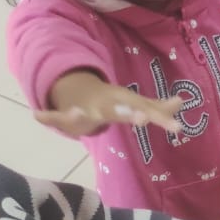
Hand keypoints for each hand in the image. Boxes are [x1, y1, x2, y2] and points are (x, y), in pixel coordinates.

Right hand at [39, 71, 183, 138]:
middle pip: (119, 111)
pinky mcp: (67, 116)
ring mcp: (86, 109)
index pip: (146, 111)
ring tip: (77, 113)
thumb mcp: (136, 104)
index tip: (177, 128)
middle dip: (129, 115)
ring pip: (85, 114)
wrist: (80, 91)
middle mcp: (107, 105)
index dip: (161, 118)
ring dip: (80, 115)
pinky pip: (55, 116)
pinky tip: (37, 115)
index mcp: (125, 103)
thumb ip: (158, 107)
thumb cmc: (114, 102)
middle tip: (142, 119)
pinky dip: (46, 115)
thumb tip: (182, 103)